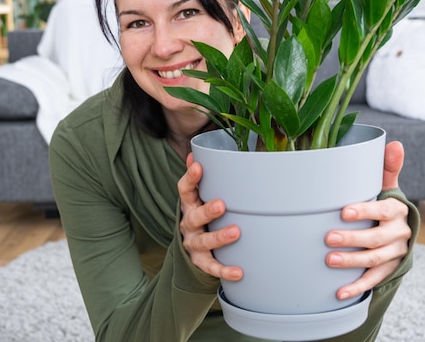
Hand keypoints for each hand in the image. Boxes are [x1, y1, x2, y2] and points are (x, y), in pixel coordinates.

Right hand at [178, 153, 242, 280]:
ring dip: (219, 237)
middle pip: (194, 217)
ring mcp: (193, 244)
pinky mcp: (201, 262)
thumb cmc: (200, 215)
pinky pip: (212, 267)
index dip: (191, 178)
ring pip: (204, 242)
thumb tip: (194, 152)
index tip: (198, 167)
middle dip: (207, 211)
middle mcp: (188, 224)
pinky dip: (224, 270)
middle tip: (221, 205)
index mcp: (189, 205)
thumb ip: (197, 178)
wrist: (189, 250)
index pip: (185, 190)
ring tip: (235, 232)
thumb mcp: (196, 197)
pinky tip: (239, 271)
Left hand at [325, 141, 410, 300]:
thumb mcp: (388, 186)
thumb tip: (395, 143)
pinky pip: (375, 280)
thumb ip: (388, 167)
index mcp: (397, 210)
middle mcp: (399, 233)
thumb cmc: (385, 204)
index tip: (343, 212)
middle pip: (376, 239)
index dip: (364, 211)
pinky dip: (357, 287)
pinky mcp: (389, 269)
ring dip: (352, 262)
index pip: (383, 210)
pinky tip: (340, 292)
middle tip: (328, 238)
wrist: (399, 230)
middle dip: (352, 239)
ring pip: (374, 260)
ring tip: (330, 261)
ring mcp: (395, 253)